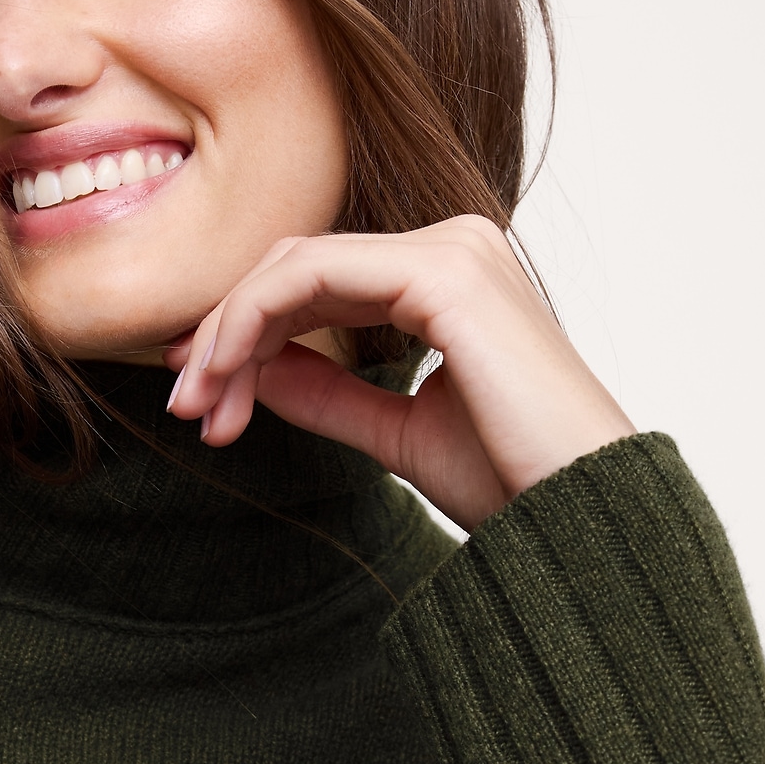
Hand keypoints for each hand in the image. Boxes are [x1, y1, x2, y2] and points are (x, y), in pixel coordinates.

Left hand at [164, 216, 634, 530]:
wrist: (580, 517)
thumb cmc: (514, 482)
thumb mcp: (396, 432)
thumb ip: (328, 393)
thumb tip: (253, 371)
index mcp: (451, 278)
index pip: (320, 283)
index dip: (244, 333)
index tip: (199, 397)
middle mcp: (454, 246)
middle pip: (297, 267)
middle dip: (225, 336)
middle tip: (184, 406)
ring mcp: (452, 250)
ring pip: (294, 266)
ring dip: (228, 334)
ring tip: (200, 407)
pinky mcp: (443, 273)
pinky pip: (312, 276)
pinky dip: (252, 321)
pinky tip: (228, 377)